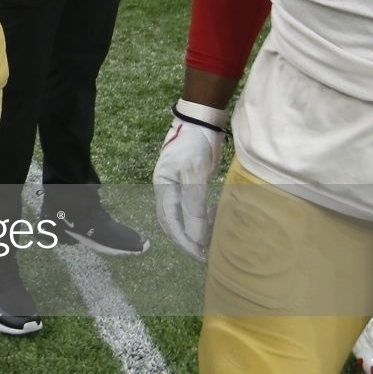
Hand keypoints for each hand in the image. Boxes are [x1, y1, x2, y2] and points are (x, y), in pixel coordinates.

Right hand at [152, 101, 226, 260]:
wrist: (202, 118)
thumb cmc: (196, 144)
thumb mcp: (195, 175)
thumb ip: (194, 206)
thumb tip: (195, 236)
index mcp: (162, 187)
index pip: (170, 222)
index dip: (184, 241)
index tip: (199, 255)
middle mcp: (166, 188)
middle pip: (172, 221)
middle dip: (186, 240)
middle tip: (203, 255)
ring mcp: (176, 184)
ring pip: (181, 215)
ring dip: (193, 229)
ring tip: (208, 241)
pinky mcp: (188, 180)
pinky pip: (190, 206)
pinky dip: (198, 217)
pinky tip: (210, 221)